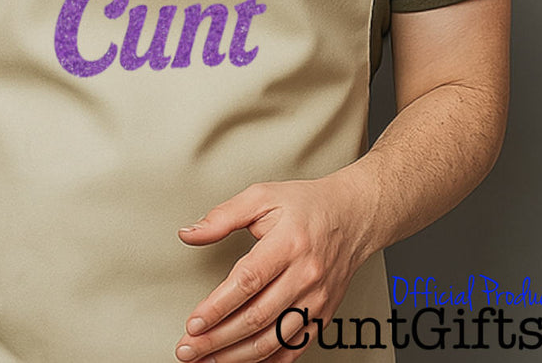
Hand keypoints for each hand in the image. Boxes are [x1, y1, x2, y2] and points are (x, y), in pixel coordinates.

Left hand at [174, 178, 366, 361]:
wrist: (353, 216)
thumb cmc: (307, 205)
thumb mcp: (262, 196)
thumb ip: (223, 216)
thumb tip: (189, 232)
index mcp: (288, 244)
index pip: (248, 282)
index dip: (218, 306)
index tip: (194, 322)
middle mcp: (305, 276)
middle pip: (257, 317)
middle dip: (218, 338)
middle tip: (188, 348)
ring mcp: (316, 300)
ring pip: (273, 339)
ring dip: (237, 356)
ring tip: (207, 360)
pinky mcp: (322, 316)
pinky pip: (294, 348)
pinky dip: (267, 361)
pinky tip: (242, 362)